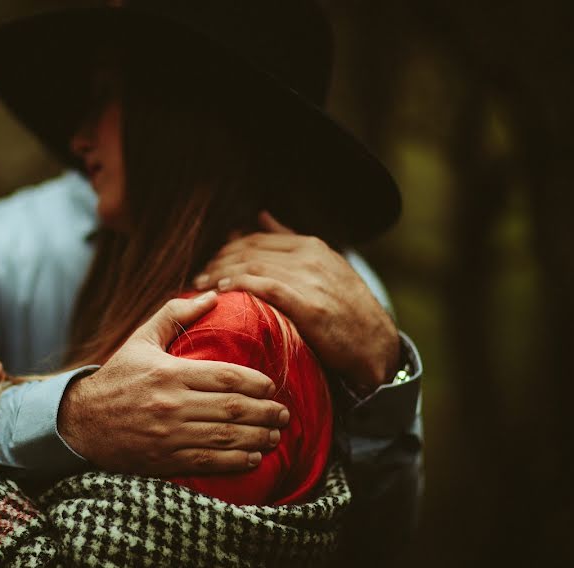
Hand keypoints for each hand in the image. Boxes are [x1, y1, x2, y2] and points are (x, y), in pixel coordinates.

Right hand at [58, 291, 288, 475]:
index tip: (272, 385)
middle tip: (284, 413)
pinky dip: (235, 461)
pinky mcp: (165, 460)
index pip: (226, 376)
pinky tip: (254, 457)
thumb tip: (212, 295)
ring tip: (276, 436)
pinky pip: (208, 463)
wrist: (80, 422)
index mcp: (169, 373)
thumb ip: (175, 314)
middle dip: (265, 412)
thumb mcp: (141, 339)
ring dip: (257, 438)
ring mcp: (169, 435)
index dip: (256, 382)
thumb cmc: (117, 377)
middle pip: (232, 409)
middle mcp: (172, 404)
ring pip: (225, 437)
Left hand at [193, 211, 399, 391]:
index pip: (256, 238)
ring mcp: (310, 279)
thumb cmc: (347, 311)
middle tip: (198, 276)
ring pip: (253, 266)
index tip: (208, 263)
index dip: (226, 249)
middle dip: (217, 261)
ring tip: (201, 286)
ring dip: (221, 274)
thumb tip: (260, 216)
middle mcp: (310, 257)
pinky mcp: (309, 304)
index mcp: (312, 246)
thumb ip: (290, 241)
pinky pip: (266, 286)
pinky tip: (223, 291)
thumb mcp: (324, 267)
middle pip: (249, 250)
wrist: (376, 345)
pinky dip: (241, 284)